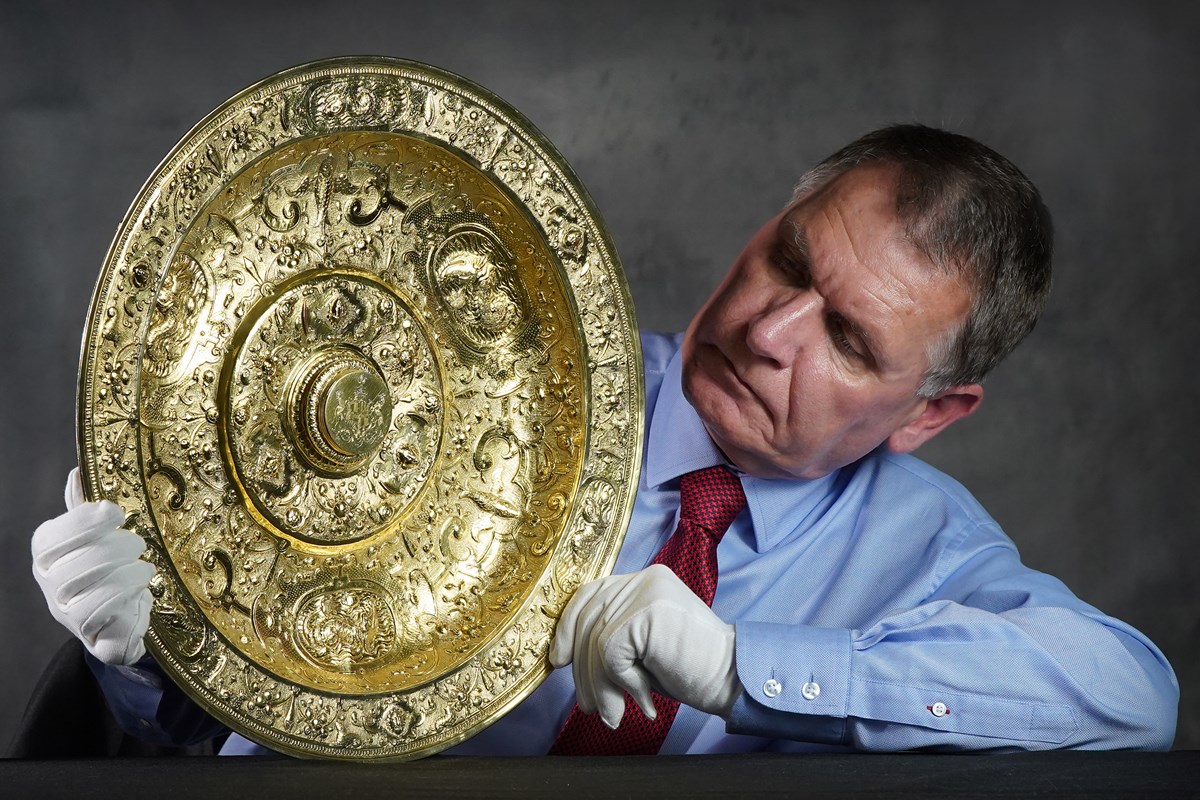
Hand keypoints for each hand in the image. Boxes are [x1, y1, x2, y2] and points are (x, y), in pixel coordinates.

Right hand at [31, 468, 155, 664]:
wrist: (115, 623)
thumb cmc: (107, 571)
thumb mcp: (97, 538)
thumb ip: (85, 509)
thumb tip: (77, 472)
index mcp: (46, 552)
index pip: (57, 534)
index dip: (88, 521)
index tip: (116, 513)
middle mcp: (48, 582)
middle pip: (87, 558)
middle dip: (121, 547)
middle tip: (138, 545)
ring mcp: (64, 611)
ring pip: (100, 584)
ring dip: (131, 572)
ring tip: (142, 569)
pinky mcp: (88, 635)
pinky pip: (109, 612)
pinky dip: (130, 598)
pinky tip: (140, 592)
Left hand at [549, 564, 741, 728]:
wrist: (732, 679)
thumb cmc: (690, 668)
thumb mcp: (642, 646)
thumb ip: (611, 636)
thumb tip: (563, 654)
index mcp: (642, 580)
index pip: (590, 595)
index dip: (568, 627)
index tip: (559, 660)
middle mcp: (644, 578)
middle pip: (587, 620)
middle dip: (582, 670)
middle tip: (590, 706)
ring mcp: (646, 592)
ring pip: (595, 641)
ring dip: (600, 687)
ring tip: (614, 714)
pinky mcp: (648, 612)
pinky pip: (610, 653)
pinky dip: (620, 682)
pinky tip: (642, 698)